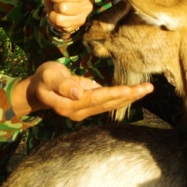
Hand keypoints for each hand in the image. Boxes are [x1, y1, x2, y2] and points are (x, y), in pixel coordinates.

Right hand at [13, 61, 153, 119]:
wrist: (38, 89)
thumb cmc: (44, 78)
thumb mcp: (49, 76)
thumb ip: (62, 84)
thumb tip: (78, 92)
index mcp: (70, 104)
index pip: (96, 99)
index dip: (113, 94)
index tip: (129, 89)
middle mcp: (80, 111)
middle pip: (108, 103)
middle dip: (128, 96)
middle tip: (148, 88)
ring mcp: (85, 111)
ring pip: (111, 104)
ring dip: (129, 97)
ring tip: (147, 89)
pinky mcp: (89, 106)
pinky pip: (108, 102)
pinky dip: (122, 97)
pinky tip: (135, 92)